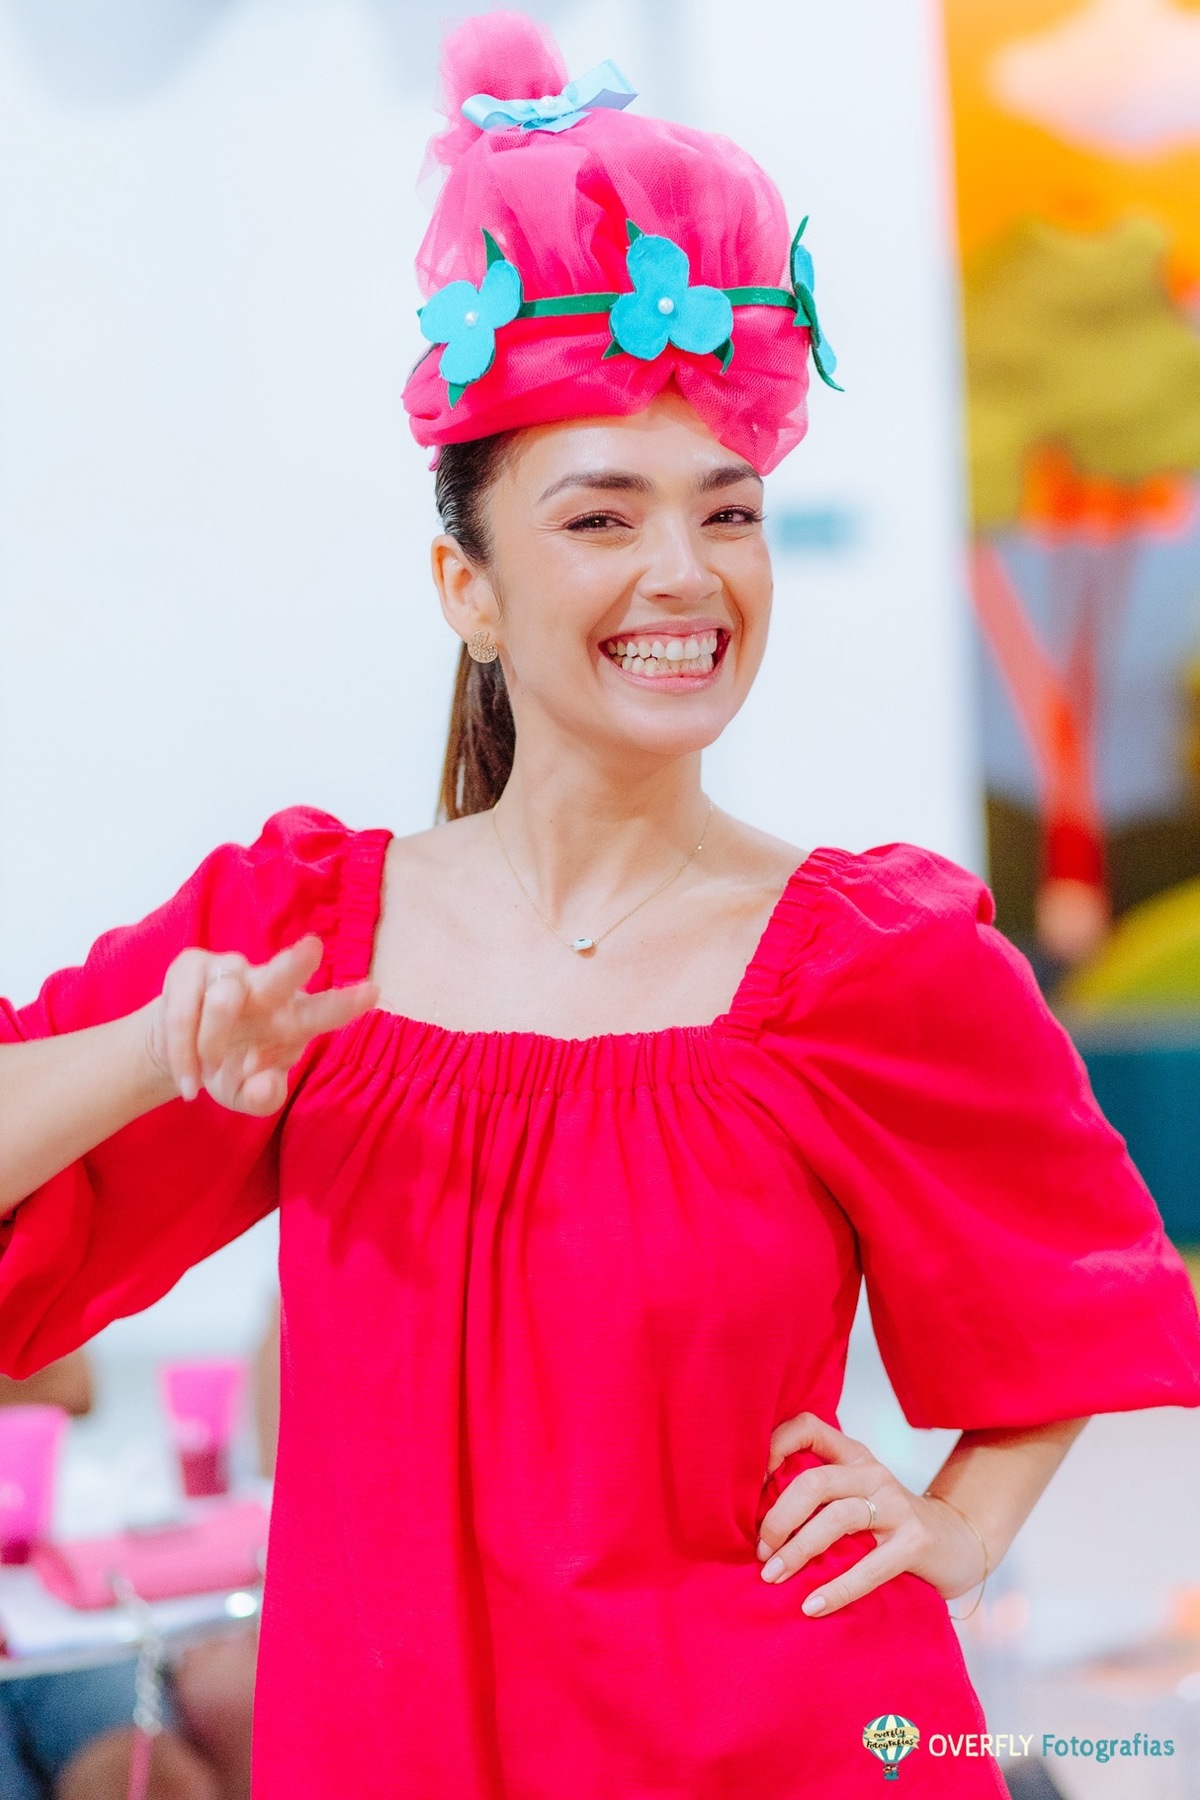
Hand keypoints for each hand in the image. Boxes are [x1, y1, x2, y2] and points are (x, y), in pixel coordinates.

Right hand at [145, 935, 377, 1114]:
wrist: (178, 1052)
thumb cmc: (229, 1069)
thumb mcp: (244, 1094)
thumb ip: (260, 1097)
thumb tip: (267, 1085)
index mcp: (293, 1017)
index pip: (323, 1011)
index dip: (346, 1003)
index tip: (374, 991)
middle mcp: (267, 987)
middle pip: (281, 974)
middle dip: (296, 963)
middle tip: (314, 947)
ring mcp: (229, 971)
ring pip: (223, 1001)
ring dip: (210, 1045)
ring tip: (204, 1075)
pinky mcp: (192, 966)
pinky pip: (183, 1011)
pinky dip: (181, 1051)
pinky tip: (187, 1078)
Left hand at [755, 1412, 989, 1617]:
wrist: (957, 1541)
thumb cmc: (888, 1522)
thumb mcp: (854, 1495)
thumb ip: (817, 1494)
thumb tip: (752, 1518)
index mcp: (853, 1456)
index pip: (807, 1428)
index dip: (773, 1448)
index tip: (749, 1487)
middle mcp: (873, 1474)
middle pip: (814, 1481)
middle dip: (779, 1518)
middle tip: (760, 1550)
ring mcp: (896, 1506)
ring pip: (836, 1518)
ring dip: (798, 1550)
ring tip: (773, 1577)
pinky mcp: (915, 1542)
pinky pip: (869, 1566)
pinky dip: (836, 1589)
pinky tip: (811, 1605)